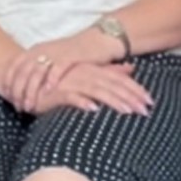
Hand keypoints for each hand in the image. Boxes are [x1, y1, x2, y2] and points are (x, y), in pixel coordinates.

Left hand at [2, 34, 102, 112]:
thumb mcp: (51, 57)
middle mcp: (43, 50)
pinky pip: (57, 69)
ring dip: (31, 91)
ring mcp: (56, 53)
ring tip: (30, 106)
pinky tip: (47, 93)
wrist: (97, 40)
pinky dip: (50, 81)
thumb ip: (38, 67)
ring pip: (37, 73)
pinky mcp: (71, 56)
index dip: (8, 80)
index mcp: (36, 49)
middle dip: (18, 90)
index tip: (6, 95)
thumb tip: (24, 83)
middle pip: (23, 71)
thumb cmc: (73, 53)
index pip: (15, 65)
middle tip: (18, 106)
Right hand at [32, 61, 153, 116]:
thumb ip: (109, 71)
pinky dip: (82, 102)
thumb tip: (131, 68)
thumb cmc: (61, 79)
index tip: (150, 102)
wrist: (30, 78)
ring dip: (112, 101)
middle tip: (145, 110)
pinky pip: (71, 96)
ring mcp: (70, 82)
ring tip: (127, 111)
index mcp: (93, 70)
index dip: (135, 90)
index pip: (118, 80)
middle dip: (130, 98)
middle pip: (111, 86)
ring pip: (96, 91)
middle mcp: (85, 74)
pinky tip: (93, 109)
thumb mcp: (88, 73)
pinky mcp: (55, 92)